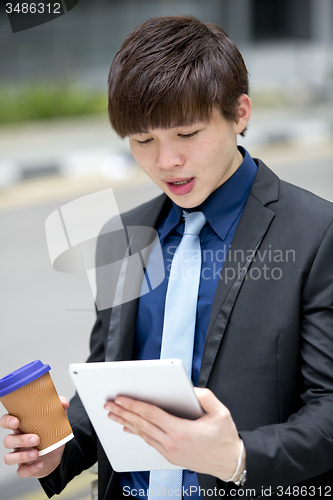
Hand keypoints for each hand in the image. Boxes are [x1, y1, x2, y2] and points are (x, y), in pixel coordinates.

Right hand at [1, 396, 68, 478]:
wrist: (57, 453)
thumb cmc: (52, 433)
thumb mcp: (57, 419)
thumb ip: (60, 408)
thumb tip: (63, 403)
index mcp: (21, 426)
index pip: (5, 421)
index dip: (7, 421)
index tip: (16, 422)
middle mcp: (17, 441)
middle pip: (7, 440)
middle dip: (20, 440)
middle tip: (36, 438)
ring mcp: (19, 455)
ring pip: (9, 458)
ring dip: (22, 456)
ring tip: (36, 453)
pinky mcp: (25, 467)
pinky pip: (20, 472)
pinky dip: (30, 469)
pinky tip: (40, 464)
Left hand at [104, 388, 245, 480]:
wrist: (230, 463)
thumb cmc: (225, 438)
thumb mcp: (220, 412)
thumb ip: (204, 396)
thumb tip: (189, 388)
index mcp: (181, 430)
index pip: (151, 414)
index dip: (134, 405)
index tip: (121, 398)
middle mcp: (172, 442)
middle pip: (142, 424)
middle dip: (123, 413)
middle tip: (109, 405)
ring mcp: (170, 451)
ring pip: (143, 434)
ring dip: (126, 423)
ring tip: (114, 415)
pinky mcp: (170, 456)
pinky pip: (149, 442)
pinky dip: (137, 433)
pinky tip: (130, 428)